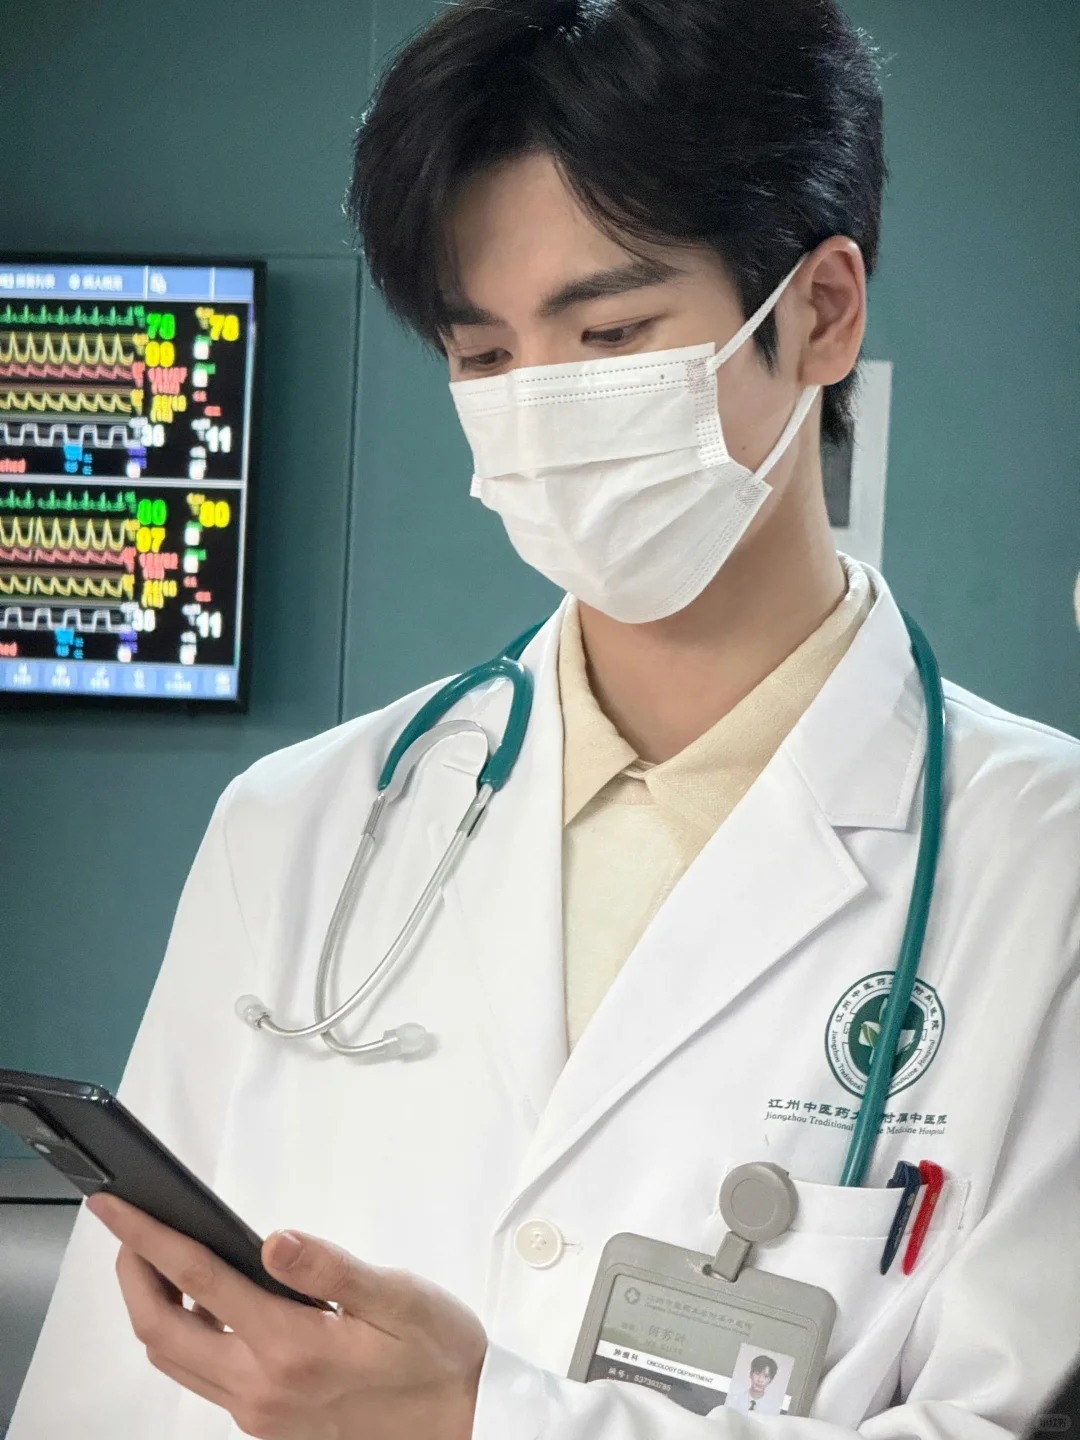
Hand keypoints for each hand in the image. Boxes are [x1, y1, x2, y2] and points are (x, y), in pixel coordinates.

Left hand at [86, 1193, 486, 1439]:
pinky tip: (205, 1304)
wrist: (463, 1423)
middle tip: (130, 1227)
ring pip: (173, 1361)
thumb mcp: (398, 1297)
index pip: (195, 1280)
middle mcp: (261, 1387)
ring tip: (157, 1259)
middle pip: (160, 1331)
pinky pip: (201, 1379)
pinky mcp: (267, 1423)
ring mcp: (259, 1412)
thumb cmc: (438, 1356)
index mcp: (290, 1347)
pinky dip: (182, 1335)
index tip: (117, 1207)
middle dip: (131, 1274)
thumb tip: (276, 1239)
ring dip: (151, 1308)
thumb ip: (331, 1269)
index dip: (148, 1237)